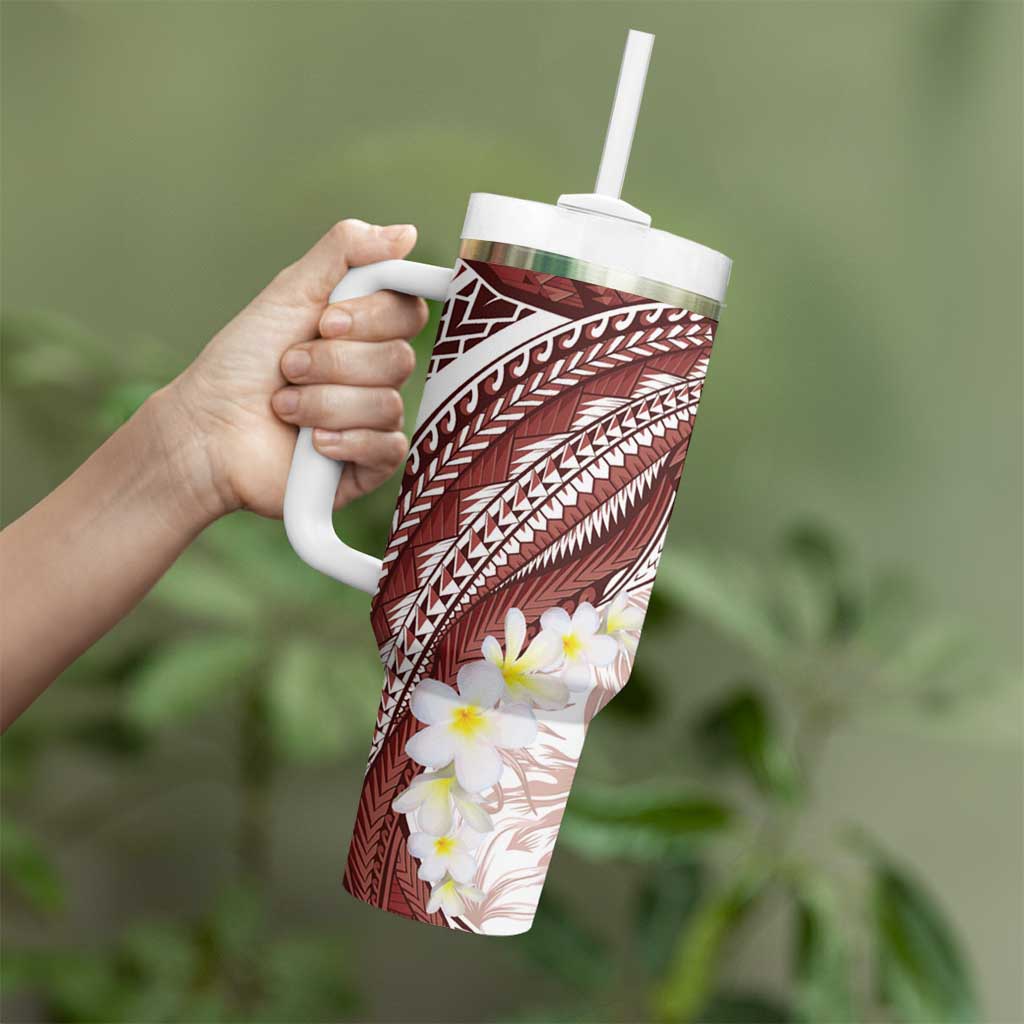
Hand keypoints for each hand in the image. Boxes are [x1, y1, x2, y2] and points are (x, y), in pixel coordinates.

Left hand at [150, 220, 428, 521]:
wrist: (207, 430)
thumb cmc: (241, 362)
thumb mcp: (290, 292)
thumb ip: (346, 253)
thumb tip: (408, 233)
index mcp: (365, 331)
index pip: (409, 311)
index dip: (372, 317)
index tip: (326, 320)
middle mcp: (376, 374)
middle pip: (400, 359)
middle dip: (333, 362)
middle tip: (288, 366)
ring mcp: (375, 421)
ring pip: (387, 404)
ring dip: (323, 403)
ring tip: (283, 406)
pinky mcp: (369, 466)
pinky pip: (387, 448)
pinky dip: (343, 441)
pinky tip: (311, 444)